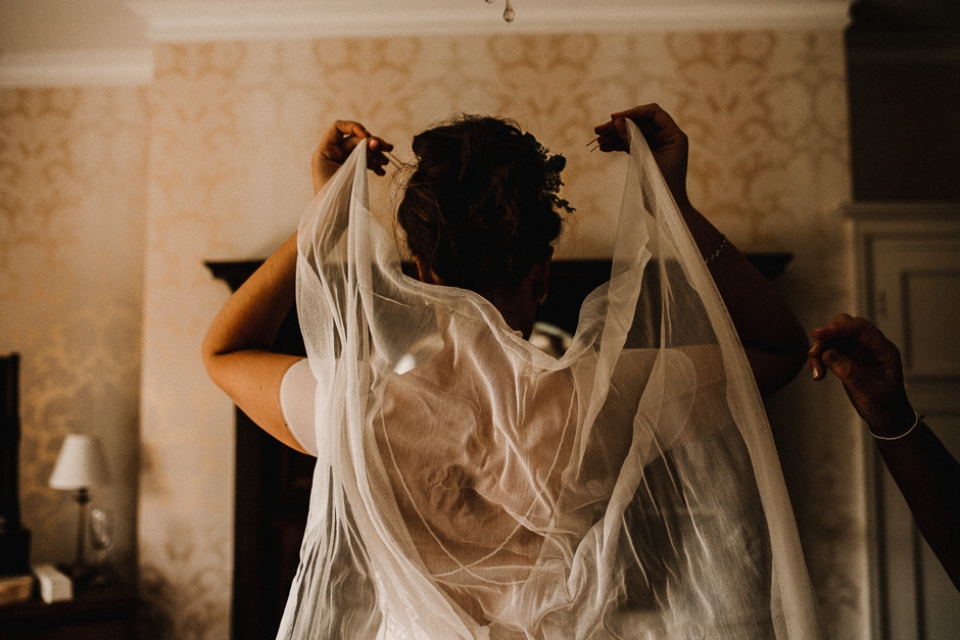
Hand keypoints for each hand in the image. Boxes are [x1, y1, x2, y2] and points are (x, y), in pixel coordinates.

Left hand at [312, 120, 393, 193]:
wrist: (331, 222)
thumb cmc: (333, 200)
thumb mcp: (346, 174)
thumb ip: (359, 157)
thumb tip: (373, 143)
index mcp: (325, 151)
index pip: (338, 128)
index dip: (354, 127)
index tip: (368, 137)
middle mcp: (332, 154)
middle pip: (355, 140)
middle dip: (372, 143)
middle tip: (387, 148)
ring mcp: (341, 162)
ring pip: (362, 151)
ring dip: (376, 154)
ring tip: (386, 161)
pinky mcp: (350, 171)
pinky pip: (364, 162)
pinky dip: (374, 165)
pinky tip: (382, 172)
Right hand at [594, 104, 689, 206]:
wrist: (667, 209)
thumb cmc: (662, 187)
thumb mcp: (645, 160)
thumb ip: (632, 140)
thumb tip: (617, 121)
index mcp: (673, 135)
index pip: (653, 113)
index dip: (633, 113)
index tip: (614, 118)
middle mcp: (666, 137)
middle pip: (640, 123)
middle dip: (619, 126)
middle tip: (598, 130)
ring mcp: (657, 146)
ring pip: (634, 134)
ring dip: (615, 136)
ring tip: (598, 141)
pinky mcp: (648, 155)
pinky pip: (632, 144)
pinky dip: (619, 145)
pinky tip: (604, 147)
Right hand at [809, 314, 914, 436]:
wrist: (887, 419)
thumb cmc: (885, 407)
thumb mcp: (869, 393)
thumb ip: (850, 373)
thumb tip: (828, 353)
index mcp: (883, 350)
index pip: (860, 328)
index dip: (838, 328)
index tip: (818, 335)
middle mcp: (871, 346)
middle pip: (846, 326)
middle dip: (827, 336)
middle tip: (814, 353)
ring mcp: (860, 351)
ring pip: (835, 338)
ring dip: (821, 350)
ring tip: (816, 371)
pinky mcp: (849, 359)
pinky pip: (831, 350)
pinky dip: (821, 359)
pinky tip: (818, 375)